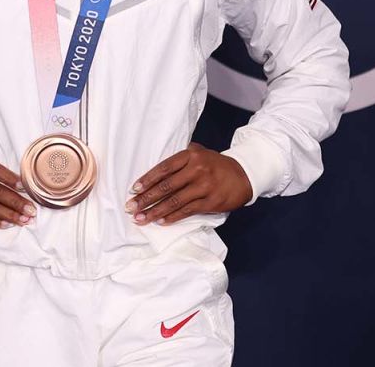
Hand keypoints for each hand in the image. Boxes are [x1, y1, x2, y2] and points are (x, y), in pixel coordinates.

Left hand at [125, 142, 252, 224]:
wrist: (244, 175)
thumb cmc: (216, 165)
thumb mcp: (200, 153)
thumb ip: (180, 159)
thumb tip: (156, 172)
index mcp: (191, 155)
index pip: (163, 168)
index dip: (147, 179)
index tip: (134, 190)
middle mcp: (196, 169)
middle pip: (166, 186)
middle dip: (146, 198)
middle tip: (130, 207)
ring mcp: (204, 186)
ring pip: (174, 201)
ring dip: (155, 211)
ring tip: (141, 218)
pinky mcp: (210, 202)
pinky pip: (186, 211)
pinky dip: (171, 217)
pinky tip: (160, 221)